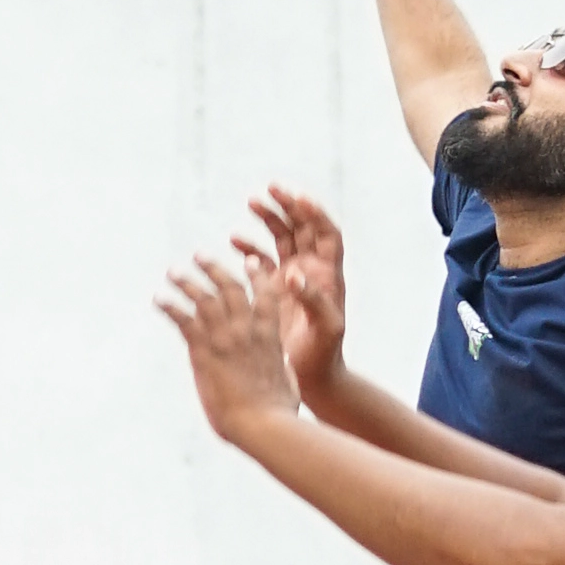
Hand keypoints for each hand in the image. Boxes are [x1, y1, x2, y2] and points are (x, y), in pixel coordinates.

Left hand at [158, 248, 302, 444]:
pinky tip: (158, 299)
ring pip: (204, 298)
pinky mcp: (204, 351)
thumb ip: (281, 372)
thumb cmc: (279, 412)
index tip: (250, 263)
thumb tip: (283, 378)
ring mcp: (225, 338)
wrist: (264, 424)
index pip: (265, 296)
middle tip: (200, 256)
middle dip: (214, 269)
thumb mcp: (287, 383)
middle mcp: (248, 330)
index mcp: (270, 336)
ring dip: (186, 282)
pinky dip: (169, 306)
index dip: (257, 277)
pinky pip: (183, 320)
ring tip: (173, 271)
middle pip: (230, 288)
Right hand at [242, 184, 347, 405]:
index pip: (327, 235)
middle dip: (289, 207)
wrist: (312, 375)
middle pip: (304, 228)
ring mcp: (293, 278)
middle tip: (271, 189)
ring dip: (270, 218)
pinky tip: (235, 240)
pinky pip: (262, 259)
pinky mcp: (274, 289)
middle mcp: (312, 271)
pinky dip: (251, 246)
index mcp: (329, 276)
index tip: (299, 198)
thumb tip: (293, 274)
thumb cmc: (324, 354)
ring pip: (283, 238)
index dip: (315, 214)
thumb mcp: (324, 329)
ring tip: (252, 202)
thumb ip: (312, 300)